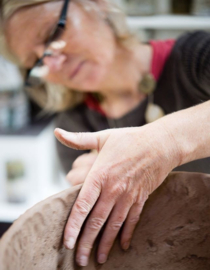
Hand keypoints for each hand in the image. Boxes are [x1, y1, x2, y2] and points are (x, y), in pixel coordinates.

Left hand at [54, 123, 180, 266]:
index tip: (67, 243)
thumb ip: (78, 139)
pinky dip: (127, 234)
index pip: (82, 206)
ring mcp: (128, 196)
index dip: (73, 226)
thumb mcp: (103, 137)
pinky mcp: (140, 198)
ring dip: (105, 244)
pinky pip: (132, 220)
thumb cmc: (130, 139)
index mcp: (100, 175)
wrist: (160, 144)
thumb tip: (57, 133)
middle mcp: (113, 189)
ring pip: (114, 225)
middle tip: (79, 261)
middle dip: (86, 242)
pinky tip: (122, 246)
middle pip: (97, 221)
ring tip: (97, 260)